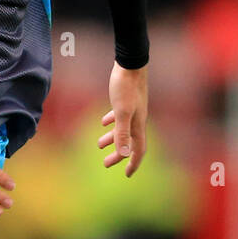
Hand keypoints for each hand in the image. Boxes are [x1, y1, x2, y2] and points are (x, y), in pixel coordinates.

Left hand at [98, 63, 147, 177]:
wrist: (131, 63)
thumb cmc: (126, 87)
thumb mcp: (121, 112)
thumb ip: (122, 132)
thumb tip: (124, 153)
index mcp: (138, 125)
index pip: (138, 150)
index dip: (133, 163)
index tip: (127, 175)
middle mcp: (137, 119)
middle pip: (129, 142)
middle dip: (118, 154)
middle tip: (105, 164)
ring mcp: (132, 109)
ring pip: (123, 129)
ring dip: (112, 138)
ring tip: (99, 145)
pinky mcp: (126, 99)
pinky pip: (119, 116)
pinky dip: (111, 122)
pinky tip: (103, 122)